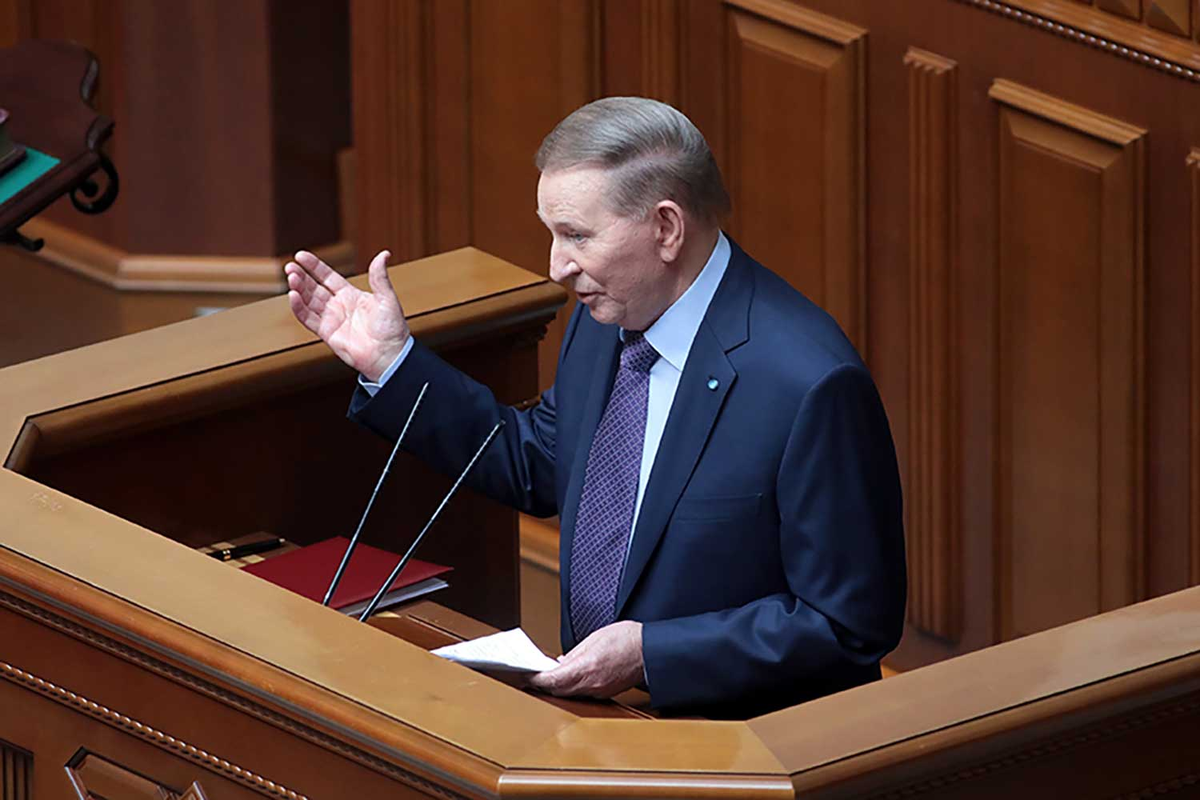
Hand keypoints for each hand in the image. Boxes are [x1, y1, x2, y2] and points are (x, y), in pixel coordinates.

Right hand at [284, 249, 409, 380]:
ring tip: (291, 277)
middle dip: (301, 276)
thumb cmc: (392, 329)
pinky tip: (293, 296)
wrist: (390, 356)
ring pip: (308, 301)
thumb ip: (379, 277)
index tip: (300, 256)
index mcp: (351, 295)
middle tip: (289, 267)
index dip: (314, 266)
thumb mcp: (386, 298)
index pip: (327, 277)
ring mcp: (331, 320)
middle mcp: (338, 306)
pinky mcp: (327, 333)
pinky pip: (308, 319)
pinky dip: (299, 308)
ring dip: (298, 289)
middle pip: (313, 288)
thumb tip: (384, 254)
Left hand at [528, 621, 643, 698]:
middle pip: (558, 690)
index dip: (536, 679)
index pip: (552, 680)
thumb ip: (574, 654)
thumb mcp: (594, 638)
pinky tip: (566, 679)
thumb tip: (559, 663)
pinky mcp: (605, 693)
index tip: (527, 674)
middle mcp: (591, 684)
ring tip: (545, 677)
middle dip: (543, 685)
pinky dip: (570, 688)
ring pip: (569, 694)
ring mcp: (599, 691)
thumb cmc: (627, 639)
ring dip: (555, 687)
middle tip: (531, 676)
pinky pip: (581, 694)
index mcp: (586, 667)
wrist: (650, 651)